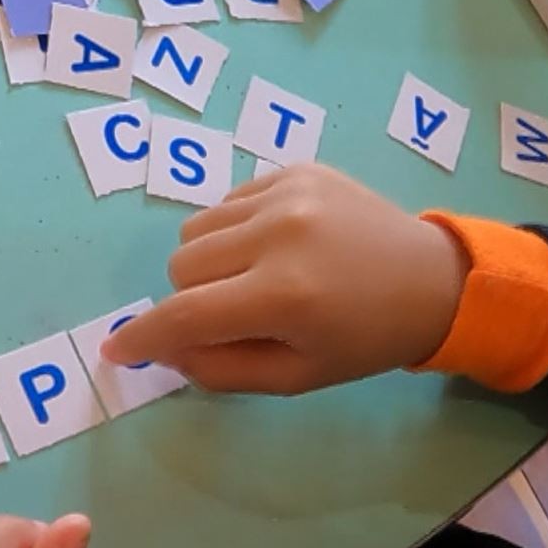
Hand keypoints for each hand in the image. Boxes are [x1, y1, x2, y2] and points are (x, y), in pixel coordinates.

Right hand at [102, 164, 468, 394]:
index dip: (143, 337)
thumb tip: (165, 349)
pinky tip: (274, 245)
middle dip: (190, 298)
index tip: (116, 349)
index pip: (185, 315)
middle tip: (232, 314)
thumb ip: (220, 369)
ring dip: (207, 262)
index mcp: (283, 296)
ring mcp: (287, 194)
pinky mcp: (295, 170)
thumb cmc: (362, 340)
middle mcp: (279, 235)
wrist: (431, 279)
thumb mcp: (294, 377)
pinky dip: (234, 231)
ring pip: (195, 230)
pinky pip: (226, 202)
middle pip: (180, 267)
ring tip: (251, 276)